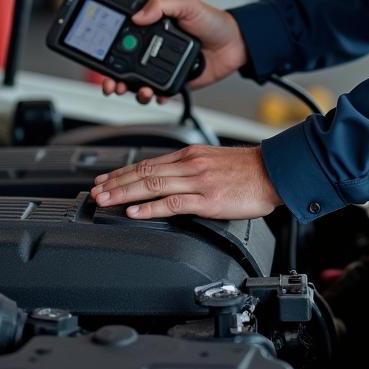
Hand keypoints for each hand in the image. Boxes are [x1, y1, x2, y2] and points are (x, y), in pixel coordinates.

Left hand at [91, 144, 281, 219]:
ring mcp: (198, 181)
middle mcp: (190, 165)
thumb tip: (169, 182)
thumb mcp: (213, 162)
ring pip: (152, 185)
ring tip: (105, 200)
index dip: (123, 173)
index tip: (105, 180)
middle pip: (144, 172)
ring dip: (124, 193)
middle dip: (116, 183)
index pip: (148, 163)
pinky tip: (134, 212)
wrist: (273, 172)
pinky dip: (150, 208)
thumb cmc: (247, 171)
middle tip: (94, 191)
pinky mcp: (208, 199)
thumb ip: (190, 170)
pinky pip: (173, 203)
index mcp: (190, 155)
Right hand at [100, 0, 248, 104]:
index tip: (100, 56)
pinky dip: (155, 97)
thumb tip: (137, 15)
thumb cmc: (213, 20)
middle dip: (114, 77)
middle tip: (113, 84)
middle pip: (124, 65)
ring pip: (138, 82)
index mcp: (152, 27)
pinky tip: (158, 95)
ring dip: (133, 90)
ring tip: (140, 91)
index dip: (108, 47)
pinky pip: (159, 94)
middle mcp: (153, 47)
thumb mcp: (186, 3)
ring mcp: (163, 66)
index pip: (122, 37)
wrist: (237, 43)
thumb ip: (161, 5)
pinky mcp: (176, 81)